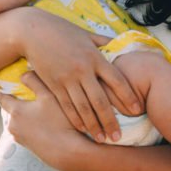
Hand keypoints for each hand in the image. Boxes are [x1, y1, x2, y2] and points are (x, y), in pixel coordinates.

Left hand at [0, 71, 93, 170]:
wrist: (69, 153)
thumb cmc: (60, 121)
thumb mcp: (49, 96)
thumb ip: (34, 80)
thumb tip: (22, 73)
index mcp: (15, 111)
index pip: (2, 95)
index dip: (5, 87)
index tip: (7, 81)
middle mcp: (12, 125)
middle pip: (10, 108)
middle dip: (17, 100)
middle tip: (28, 93)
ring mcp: (19, 138)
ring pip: (18, 120)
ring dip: (25, 114)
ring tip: (38, 108)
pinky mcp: (27, 146)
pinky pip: (24, 130)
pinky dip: (30, 125)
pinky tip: (43, 122)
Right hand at [16, 8, 140, 142]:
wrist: (33, 32)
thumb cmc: (62, 31)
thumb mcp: (86, 34)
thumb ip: (104, 42)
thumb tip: (121, 46)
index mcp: (95, 57)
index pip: (117, 80)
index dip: (128, 96)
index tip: (137, 110)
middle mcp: (83, 70)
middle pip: (100, 100)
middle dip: (110, 120)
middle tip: (118, 137)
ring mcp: (67, 79)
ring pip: (83, 107)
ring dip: (93, 125)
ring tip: (102, 139)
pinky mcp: (54, 85)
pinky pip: (67, 106)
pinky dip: (75, 119)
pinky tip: (83, 129)